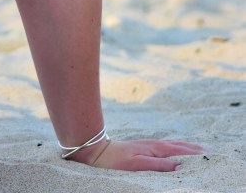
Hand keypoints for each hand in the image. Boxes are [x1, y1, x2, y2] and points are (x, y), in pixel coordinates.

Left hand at [76, 137, 204, 170]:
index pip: (179, 151)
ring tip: (199, 148)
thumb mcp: (137, 164)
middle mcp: (154, 145)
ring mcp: (150, 145)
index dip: (194, 153)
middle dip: (194, 148)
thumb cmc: (117, 160)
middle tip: (210, 150)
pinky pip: (166, 146)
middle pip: (179, 146)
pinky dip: (176, 146)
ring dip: (187, 146)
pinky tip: (176, 148)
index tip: (208, 154)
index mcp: (155, 149)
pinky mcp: (145, 147)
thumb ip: (158, 165)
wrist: (99, 151)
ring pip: (173, 145)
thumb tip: (178, 166)